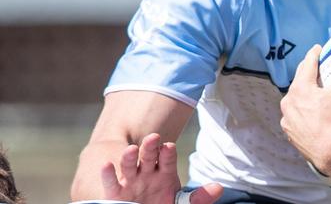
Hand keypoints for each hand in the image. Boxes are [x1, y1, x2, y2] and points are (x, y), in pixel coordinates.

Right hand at [100, 133, 222, 203]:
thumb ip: (198, 198)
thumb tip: (219, 188)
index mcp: (165, 172)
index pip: (167, 159)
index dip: (167, 152)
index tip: (169, 146)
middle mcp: (147, 173)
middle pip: (149, 156)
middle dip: (150, 147)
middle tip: (154, 137)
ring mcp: (131, 181)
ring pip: (129, 165)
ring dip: (129, 156)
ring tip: (131, 149)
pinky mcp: (116, 194)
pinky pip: (111, 183)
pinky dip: (108, 174)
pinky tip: (107, 165)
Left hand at [279, 37, 330, 175]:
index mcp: (300, 88)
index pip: (307, 64)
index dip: (314, 54)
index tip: (319, 49)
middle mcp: (289, 102)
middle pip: (298, 80)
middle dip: (307, 71)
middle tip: (316, 66)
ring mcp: (288, 119)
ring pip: (294, 99)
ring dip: (302, 92)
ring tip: (312, 90)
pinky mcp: (290, 134)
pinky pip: (294, 117)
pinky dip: (300, 111)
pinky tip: (308, 113)